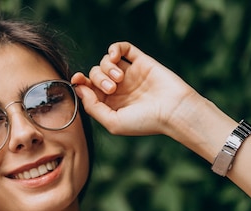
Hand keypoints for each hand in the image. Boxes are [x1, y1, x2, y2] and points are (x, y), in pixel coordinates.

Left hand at [71, 42, 198, 137]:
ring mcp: (130, 74)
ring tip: (119, 79)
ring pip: (106, 61)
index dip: (80, 83)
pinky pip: (124, 48)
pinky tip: (115, 56)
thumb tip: (78, 88)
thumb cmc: (144, 122)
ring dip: (107, 67)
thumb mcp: (113, 122)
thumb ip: (93, 107)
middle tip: (112, 88)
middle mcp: (119, 89)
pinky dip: (115, 48)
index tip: (77, 79)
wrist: (173, 111)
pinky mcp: (141, 62)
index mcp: (110, 104)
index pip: (89, 89)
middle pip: (95, 74)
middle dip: (98, 79)